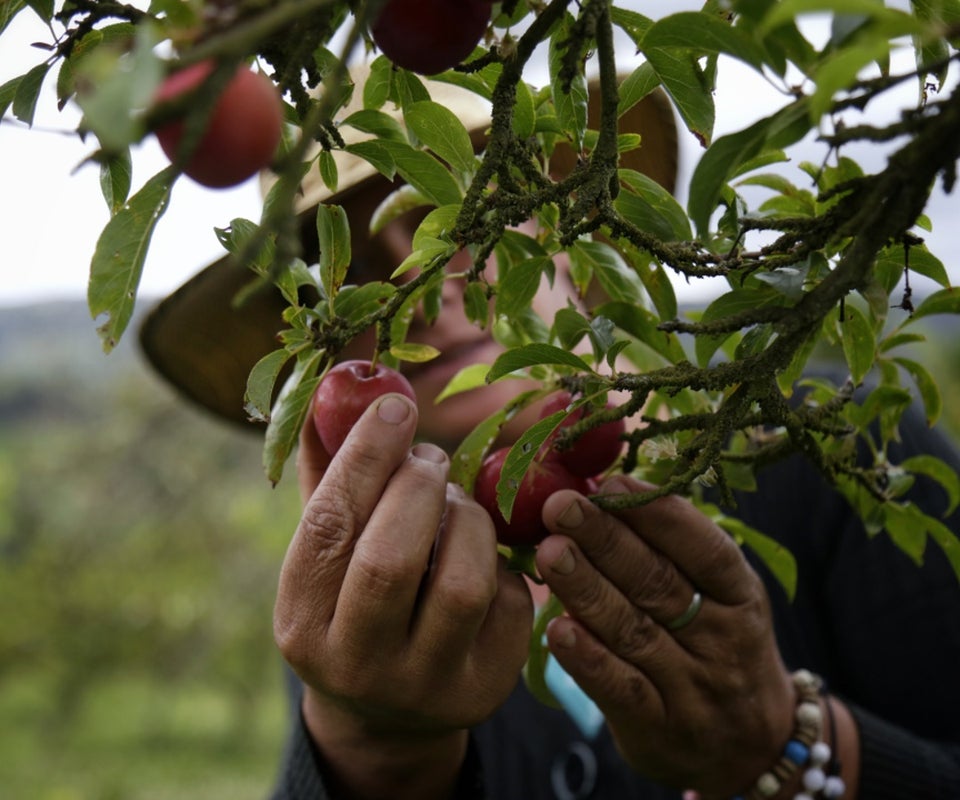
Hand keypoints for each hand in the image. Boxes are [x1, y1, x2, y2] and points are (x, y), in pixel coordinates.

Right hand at [274, 394, 532, 797]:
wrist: (390, 707)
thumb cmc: (353, 599)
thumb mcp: (328, 550)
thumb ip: (326, 472)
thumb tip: (329, 386)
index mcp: (300, 623)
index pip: (328, 526)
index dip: (364, 457)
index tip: (394, 408)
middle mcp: (355, 664)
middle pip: (392, 559)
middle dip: (418, 486)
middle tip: (430, 458)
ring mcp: (425, 685)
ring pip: (462, 582)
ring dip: (467, 518)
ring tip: (456, 503)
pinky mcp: (485, 688)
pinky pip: (507, 600)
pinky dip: (498, 559)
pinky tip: (477, 556)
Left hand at [535, 475, 794, 797]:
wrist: (752, 750)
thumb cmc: (718, 647)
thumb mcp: (721, 599)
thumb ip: (672, 555)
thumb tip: (606, 492)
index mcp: (740, 595)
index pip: (705, 549)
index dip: (658, 515)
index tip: (611, 483)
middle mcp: (722, 639)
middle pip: (659, 584)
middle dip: (606, 540)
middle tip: (559, 505)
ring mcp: (692, 687)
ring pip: (634, 631)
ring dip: (587, 589)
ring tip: (548, 552)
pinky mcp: (658, 729)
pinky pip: (620, 690)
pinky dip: (588, 660)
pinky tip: (556, 631)